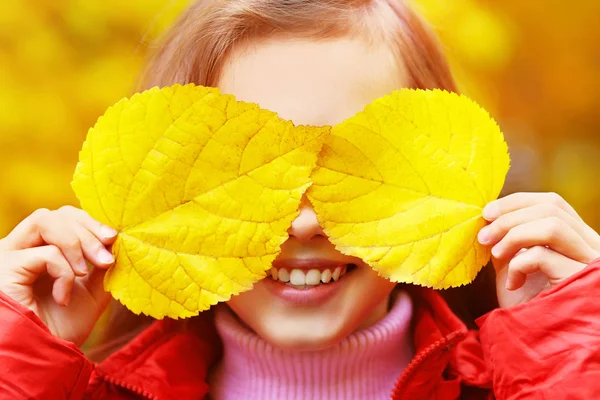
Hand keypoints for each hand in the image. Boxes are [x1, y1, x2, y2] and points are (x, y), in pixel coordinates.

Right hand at [0, 206, 116, 345]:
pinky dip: (64, 272)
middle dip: (89, 230)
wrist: (43, 360)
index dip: (91, 223)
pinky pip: (45, 253)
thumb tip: (116, 239)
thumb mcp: (92, 292)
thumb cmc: (62, 330)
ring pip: (45, 219)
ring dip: (77, 242)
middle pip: (57, 213)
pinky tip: (63, 297)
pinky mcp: (5, 267)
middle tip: (106, 258)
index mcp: (40, 250)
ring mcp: (9, 255)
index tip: (114, 239)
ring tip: (88, 271)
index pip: (66, 218)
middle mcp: (21, 248)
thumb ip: (102, 265)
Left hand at [477, 192, 599, 307]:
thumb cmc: (527, 305)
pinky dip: (518, 265)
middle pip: (551, 207)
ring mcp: (589, 263)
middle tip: (483, 235)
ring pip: (551, 225)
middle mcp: (591, 246)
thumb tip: (489, 214)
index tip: (487, 212)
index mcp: (577, 239)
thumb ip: (508, 239)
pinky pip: (544, 256)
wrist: (535, 346)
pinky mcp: (580, 280)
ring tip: (495, 254)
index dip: (516, 201)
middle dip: (509, 216)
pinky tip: (512, 284)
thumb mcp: (514, 264)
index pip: (553, 202)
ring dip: (513, 234)